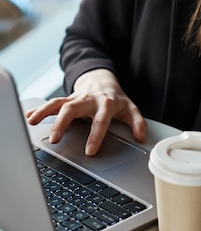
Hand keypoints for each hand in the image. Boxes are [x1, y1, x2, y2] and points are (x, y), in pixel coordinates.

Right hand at [26, 69, 146, 155]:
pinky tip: (29, 116)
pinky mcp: (65, 99)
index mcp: (106, 103)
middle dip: (63, 123)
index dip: (96, 135)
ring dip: (44, 112)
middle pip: (73, 109)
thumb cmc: (115, 98)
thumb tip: (141, 137)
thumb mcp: (130, 108)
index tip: (90, 151)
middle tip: (56, 139)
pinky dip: (39, 109)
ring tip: (33, 123)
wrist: (102, 80)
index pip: (101, 120)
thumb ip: (137, 122)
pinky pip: (50, 103)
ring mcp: (75, 98)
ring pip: (57, 103)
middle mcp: (88, 100)